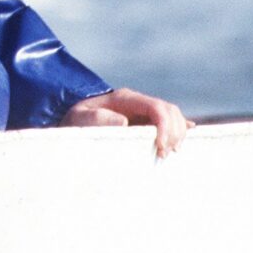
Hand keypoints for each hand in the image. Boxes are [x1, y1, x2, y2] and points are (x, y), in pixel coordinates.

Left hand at [61, 87, 193, 157]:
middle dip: (173, 131)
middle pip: (169, 110)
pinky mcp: (143, 121)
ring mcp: (142, 110)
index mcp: (124, 98)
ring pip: (172, 115)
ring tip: (169, 152)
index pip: (156, 106)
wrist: (70, 123)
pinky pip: (167, 122)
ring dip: (177, 133)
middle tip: (164, 154)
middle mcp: (136, 102)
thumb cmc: (74, 122)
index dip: (165, 126)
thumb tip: (124, 123)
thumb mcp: (80, 119)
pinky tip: (183, 139)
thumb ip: (98, 119)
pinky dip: (177, 130)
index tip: (160, 147)